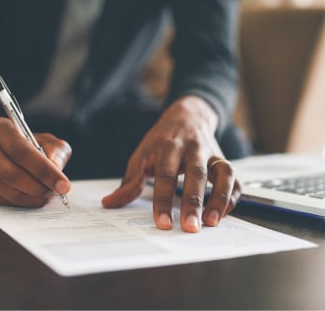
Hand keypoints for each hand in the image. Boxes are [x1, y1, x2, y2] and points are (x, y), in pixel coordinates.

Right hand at [0, 114, 71, 205]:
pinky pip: (3, 201)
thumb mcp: (46, 140)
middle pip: (12, 174)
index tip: (63, 184)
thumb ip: (56, 151)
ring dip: (34, 197)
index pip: (20, 151)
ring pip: (8, 191)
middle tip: (57, 191)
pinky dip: (24, 202)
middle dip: (40, 187)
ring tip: (48, 192)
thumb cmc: (27, 143)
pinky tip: (34, 196)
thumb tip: (56, 169)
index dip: (44, 170)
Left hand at [102, 96, 240, 231]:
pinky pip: (235, 178)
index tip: (163, 223)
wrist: (186, 117)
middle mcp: (193, 148)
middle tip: (190, 228)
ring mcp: (212, 153)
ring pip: (223, 173)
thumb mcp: (141, 156)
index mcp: (168, 147)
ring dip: (220, 198)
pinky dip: (232, 196)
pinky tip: (223, 214)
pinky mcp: (224, 160)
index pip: (165, 176)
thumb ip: (129, 182)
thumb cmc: (160, 141)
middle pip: (196, 174)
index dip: (163, 200)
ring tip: (212, 223)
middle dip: (194, 202)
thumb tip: (109, 204)